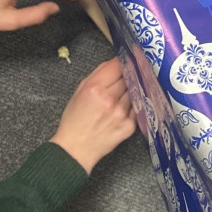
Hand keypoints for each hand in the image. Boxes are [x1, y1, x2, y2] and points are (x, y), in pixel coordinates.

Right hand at [51, 57, 136, 172]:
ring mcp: (121, 113)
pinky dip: (132, 107)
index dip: (123, 62)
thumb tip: (114, 62)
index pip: (118, 66)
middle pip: (128, 78)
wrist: (75, 150)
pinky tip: (122, 110)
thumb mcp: (79, 92)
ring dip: (130, 92)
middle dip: (127, 77)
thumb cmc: (74, 120)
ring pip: (134, 92)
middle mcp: (110, 99)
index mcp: (95, 88)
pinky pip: (136, 108)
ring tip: (120, 97)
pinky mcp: (129, 126)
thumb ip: (98, 75)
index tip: (126, 61)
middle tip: (123, 79)